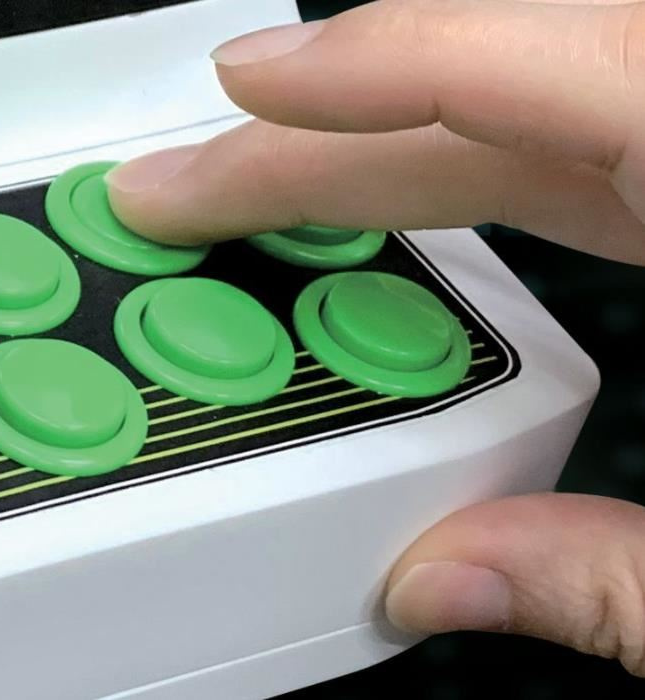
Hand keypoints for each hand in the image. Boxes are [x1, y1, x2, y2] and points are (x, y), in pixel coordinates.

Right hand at [107, 0, 644, 676]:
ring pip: (540, 112)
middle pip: (516, 94)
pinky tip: (407, 220)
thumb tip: (444, 577)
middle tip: (186, 198)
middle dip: (325, 143)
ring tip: (267, 209)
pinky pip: (585, 147)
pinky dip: (479, 167)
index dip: (381, 62)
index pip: (574, 61)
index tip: (240, 86)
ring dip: (389, 153)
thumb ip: (607, 581)